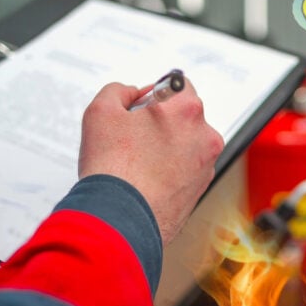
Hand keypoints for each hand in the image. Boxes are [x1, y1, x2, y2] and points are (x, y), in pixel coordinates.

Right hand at [79, 80, 223, 244]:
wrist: (120, 220)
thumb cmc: (113, 169)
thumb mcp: (100, 111)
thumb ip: (118, 91)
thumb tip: (130, 94)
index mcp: (187, 110)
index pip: (179, 85)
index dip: (155, 93)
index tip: (141, 107)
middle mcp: (205, 137)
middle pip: (184, 117)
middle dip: (162, 122)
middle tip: (134, 137)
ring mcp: (205, 166)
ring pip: (186, 145)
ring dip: (166, 147)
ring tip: (137, 163)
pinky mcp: (200, 191)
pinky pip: (186, 171)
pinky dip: (170, 172)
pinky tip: (146, 180)